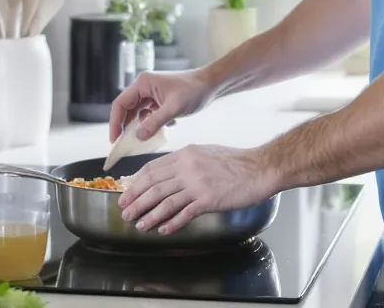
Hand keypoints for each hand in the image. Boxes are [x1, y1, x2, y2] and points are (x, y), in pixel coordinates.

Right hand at [108, 69, 215, 143]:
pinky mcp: (159, 101)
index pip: (121, 104)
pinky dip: (150, 125)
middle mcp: (144, 88)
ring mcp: (151, 94)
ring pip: (137, 114)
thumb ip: (155, 122)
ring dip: (139, 128)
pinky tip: (159, 131)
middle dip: (125, 128)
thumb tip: (138, 137)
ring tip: (140, 142)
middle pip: (127, 110)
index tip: (114, 140)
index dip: (115, 122)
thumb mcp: (173, 108)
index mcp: (143, 84)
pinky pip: (148, 116)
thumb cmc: (193, 91)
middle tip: (124, 146)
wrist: (211, 85)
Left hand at [118, 144, 274, 234]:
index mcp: (185, 154)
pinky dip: (171, 223)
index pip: (152, 168)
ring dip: (148, 214)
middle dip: (136, 200)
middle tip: (125, 210)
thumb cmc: (236, 162)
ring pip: (165, 201)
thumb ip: (186, 161)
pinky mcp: (208, 199)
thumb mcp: (205, 153)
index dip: (137, 182)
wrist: (259, 169)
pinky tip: (163, 230)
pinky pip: (184, 213)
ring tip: (138, 224)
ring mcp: (197, 184)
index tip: (128, 192)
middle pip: (154, 185)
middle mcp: (188, 167)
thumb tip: (169, 173)